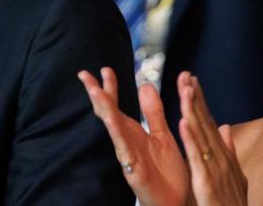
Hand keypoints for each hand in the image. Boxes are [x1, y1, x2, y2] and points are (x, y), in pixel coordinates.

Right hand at [78, 67, 187, 205]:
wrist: (178, 203)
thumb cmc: (169, 174)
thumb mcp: (163, 135)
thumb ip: (154, 112)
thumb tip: (145, 84)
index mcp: (135, 132)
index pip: (117, 105)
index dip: (110, 88)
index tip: (104, 69)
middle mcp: (127, 141)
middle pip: (108, 113)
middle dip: (97, 94)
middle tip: (85, 74)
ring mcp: (128, 155)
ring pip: (112, 128)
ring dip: (104, 109)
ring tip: (95, 91)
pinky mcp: (134, 169)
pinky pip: (124, 148)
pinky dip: (118, 132)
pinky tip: (111, 119)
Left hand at [177, 73, 247, 205]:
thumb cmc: (231, 205)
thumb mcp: (233, 175)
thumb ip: (229, 150)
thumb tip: (227, 126)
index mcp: (223, 156)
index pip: (210, 123)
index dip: (200, 101)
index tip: (191, 80)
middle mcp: (222, 159)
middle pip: (206, 123)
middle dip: (196, 98)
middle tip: (186, 75)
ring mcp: (216, 171)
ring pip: (202, 136)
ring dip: (194, 111)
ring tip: (185, 90)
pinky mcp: (207, 184)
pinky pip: (197, 160)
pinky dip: (191, 141)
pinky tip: (183, 123)